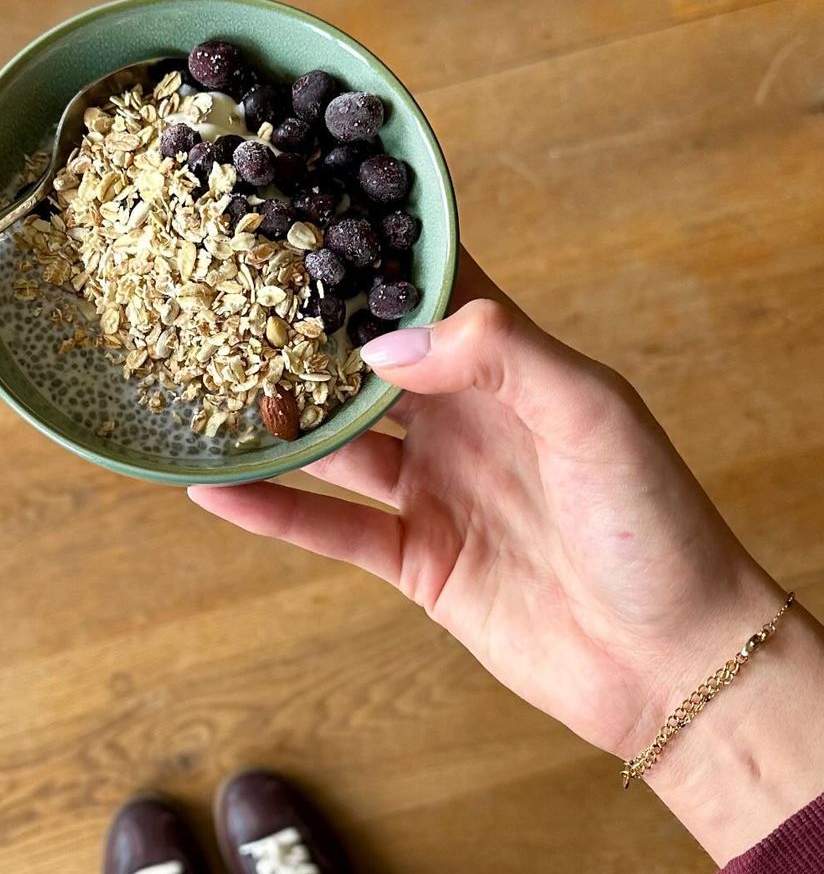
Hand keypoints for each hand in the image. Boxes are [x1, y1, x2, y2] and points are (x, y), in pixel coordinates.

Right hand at [189, 254, 778, 763]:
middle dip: (302, 333)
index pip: (432, 291)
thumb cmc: (656, 527)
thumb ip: (501, 356)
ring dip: (277, 420)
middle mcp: (465, 421)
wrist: (673, 660)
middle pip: (366, 365)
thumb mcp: (593, 417)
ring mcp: (436, 490)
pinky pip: (330, 527)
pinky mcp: (417, 560)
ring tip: (200, 384)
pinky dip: (273, 509)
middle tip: (224, 292)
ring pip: (336, 444)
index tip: (304, 213)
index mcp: (512, 370)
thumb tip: (387, 338)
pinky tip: (215, 487)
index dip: (374, 254)